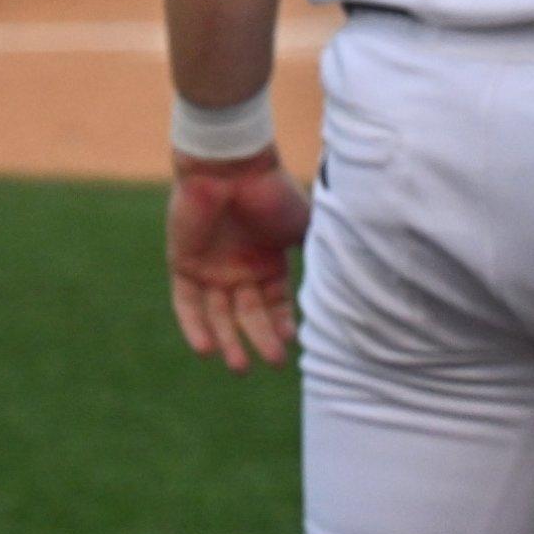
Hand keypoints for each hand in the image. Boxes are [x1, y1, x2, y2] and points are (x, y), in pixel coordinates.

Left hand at [167, 154, 311, 371]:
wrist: (232, 167)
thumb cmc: (272, 192)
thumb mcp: (302, 226)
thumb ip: (317, 253)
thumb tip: (348, 280)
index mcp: (267, 260)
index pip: (274, 303)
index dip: (281, 323)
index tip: (290, 340)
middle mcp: (239, 269)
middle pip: (248, 314)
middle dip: (260, 338)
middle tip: (272, 362)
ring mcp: (211, 268)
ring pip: (219, 315)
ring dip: (229, 341)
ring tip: (239, 366)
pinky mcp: (184, 265)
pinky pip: (188, 304)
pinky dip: (196, 327)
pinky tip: (207, 350)